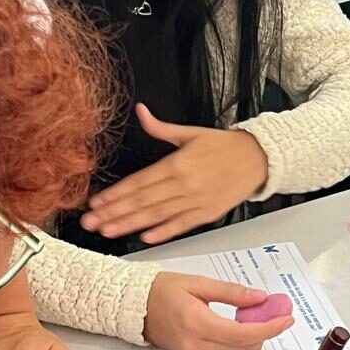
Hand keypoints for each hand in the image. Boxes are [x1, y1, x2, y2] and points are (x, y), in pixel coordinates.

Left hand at [80, 104, 268, 244]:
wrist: (258, 159)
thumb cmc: (224, 146)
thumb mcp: (190, 133)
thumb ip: (160, 128)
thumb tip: (140, 111)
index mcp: (178, 163)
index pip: (139, 181)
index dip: (115, 193)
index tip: (96, 202)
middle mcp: (184, 184)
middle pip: (142, 201)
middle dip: (114, 213)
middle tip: (90, 222)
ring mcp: (196, 201)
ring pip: (156, 216)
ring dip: (130, 225)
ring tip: (108, 231)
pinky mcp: (207, 214)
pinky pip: (181, 225)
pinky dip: (163, 232)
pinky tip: (144, 238)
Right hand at [144, 272, 293, 349]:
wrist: (137, 307)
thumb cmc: (162, 292)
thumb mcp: (200, 284)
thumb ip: (232, 293)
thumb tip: (259, 298)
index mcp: (198, 323)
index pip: (245, 334)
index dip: (270, 327)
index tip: (285, 318)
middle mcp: (197, 345)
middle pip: (246, 348)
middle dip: (265, 331)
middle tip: (270, 311)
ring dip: (254, 339)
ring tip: (252, 316)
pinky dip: (240, 344)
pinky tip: (238, 326)